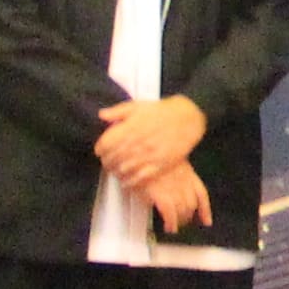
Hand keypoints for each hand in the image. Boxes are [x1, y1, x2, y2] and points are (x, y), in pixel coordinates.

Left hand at [93, 94, 207, 182]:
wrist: (187, 117)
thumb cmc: (162, 111)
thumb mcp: (138, 106)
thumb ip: (118, 111)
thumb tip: (102, 115)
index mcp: (131, 127)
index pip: (106, 143)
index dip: (100, 149)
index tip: (100, 150)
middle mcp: (138, 142)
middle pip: (113, 158)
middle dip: (107, 162)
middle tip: (107, 162)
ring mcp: (149, 155)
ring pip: (124, 169)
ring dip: (116, 172)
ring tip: (115, 171)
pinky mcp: (160, 164)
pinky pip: (140, 177)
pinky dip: (130, 182)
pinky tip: (126, 182)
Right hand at [135, 161, 211, 234]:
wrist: (133, 153)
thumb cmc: (145, 157)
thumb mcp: (166, 163)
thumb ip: (174, 176)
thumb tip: (172, 191)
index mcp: (186, 172)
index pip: (201, 194)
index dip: (205, 210)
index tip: (206, 220)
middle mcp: (183, 181)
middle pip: (191, 205)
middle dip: (187, 216)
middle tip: (181, 221)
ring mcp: (173, 187)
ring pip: (183, 211)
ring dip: (179, 221)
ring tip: (173, 226)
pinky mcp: (161, 194)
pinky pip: (170, 214)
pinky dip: (171, 223)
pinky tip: (169, 227)